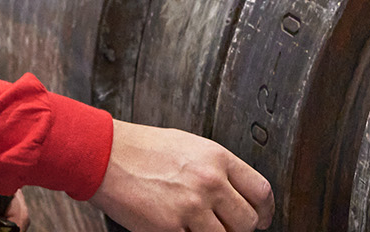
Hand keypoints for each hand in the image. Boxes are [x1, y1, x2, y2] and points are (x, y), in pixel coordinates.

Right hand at [88, 121, 272, 231]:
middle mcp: (209, 181)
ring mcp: (191, 206)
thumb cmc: (141, 148)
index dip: (265, 212)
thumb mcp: (188, 145)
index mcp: (217, 157)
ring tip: (199, 227)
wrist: (103, 154)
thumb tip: (236, 191)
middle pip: (248, 222)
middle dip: (239, 228)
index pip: (261, 191)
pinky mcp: (171, 228)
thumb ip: (216, 167)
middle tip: (225, 226)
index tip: (261, 219)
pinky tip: (178, 228)